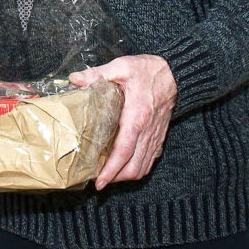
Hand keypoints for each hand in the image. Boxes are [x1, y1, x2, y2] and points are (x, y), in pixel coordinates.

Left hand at [70, 54, 176, 189]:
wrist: (175, 73)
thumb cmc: (148, 70)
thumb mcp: (121, 67)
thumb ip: (97, 74)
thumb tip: (74, 80)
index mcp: (136, 117)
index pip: (124, 151)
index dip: (111, 170)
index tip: (99, 182)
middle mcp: (147, 131)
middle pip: (134, 167)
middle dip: (117, 178)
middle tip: (99, 181)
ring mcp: (155, 135)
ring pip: (143, 167)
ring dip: (126, 176)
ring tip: (109, 176)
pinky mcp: (159, 136)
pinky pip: (150, 159)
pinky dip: (138, 168)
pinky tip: (125, 165)